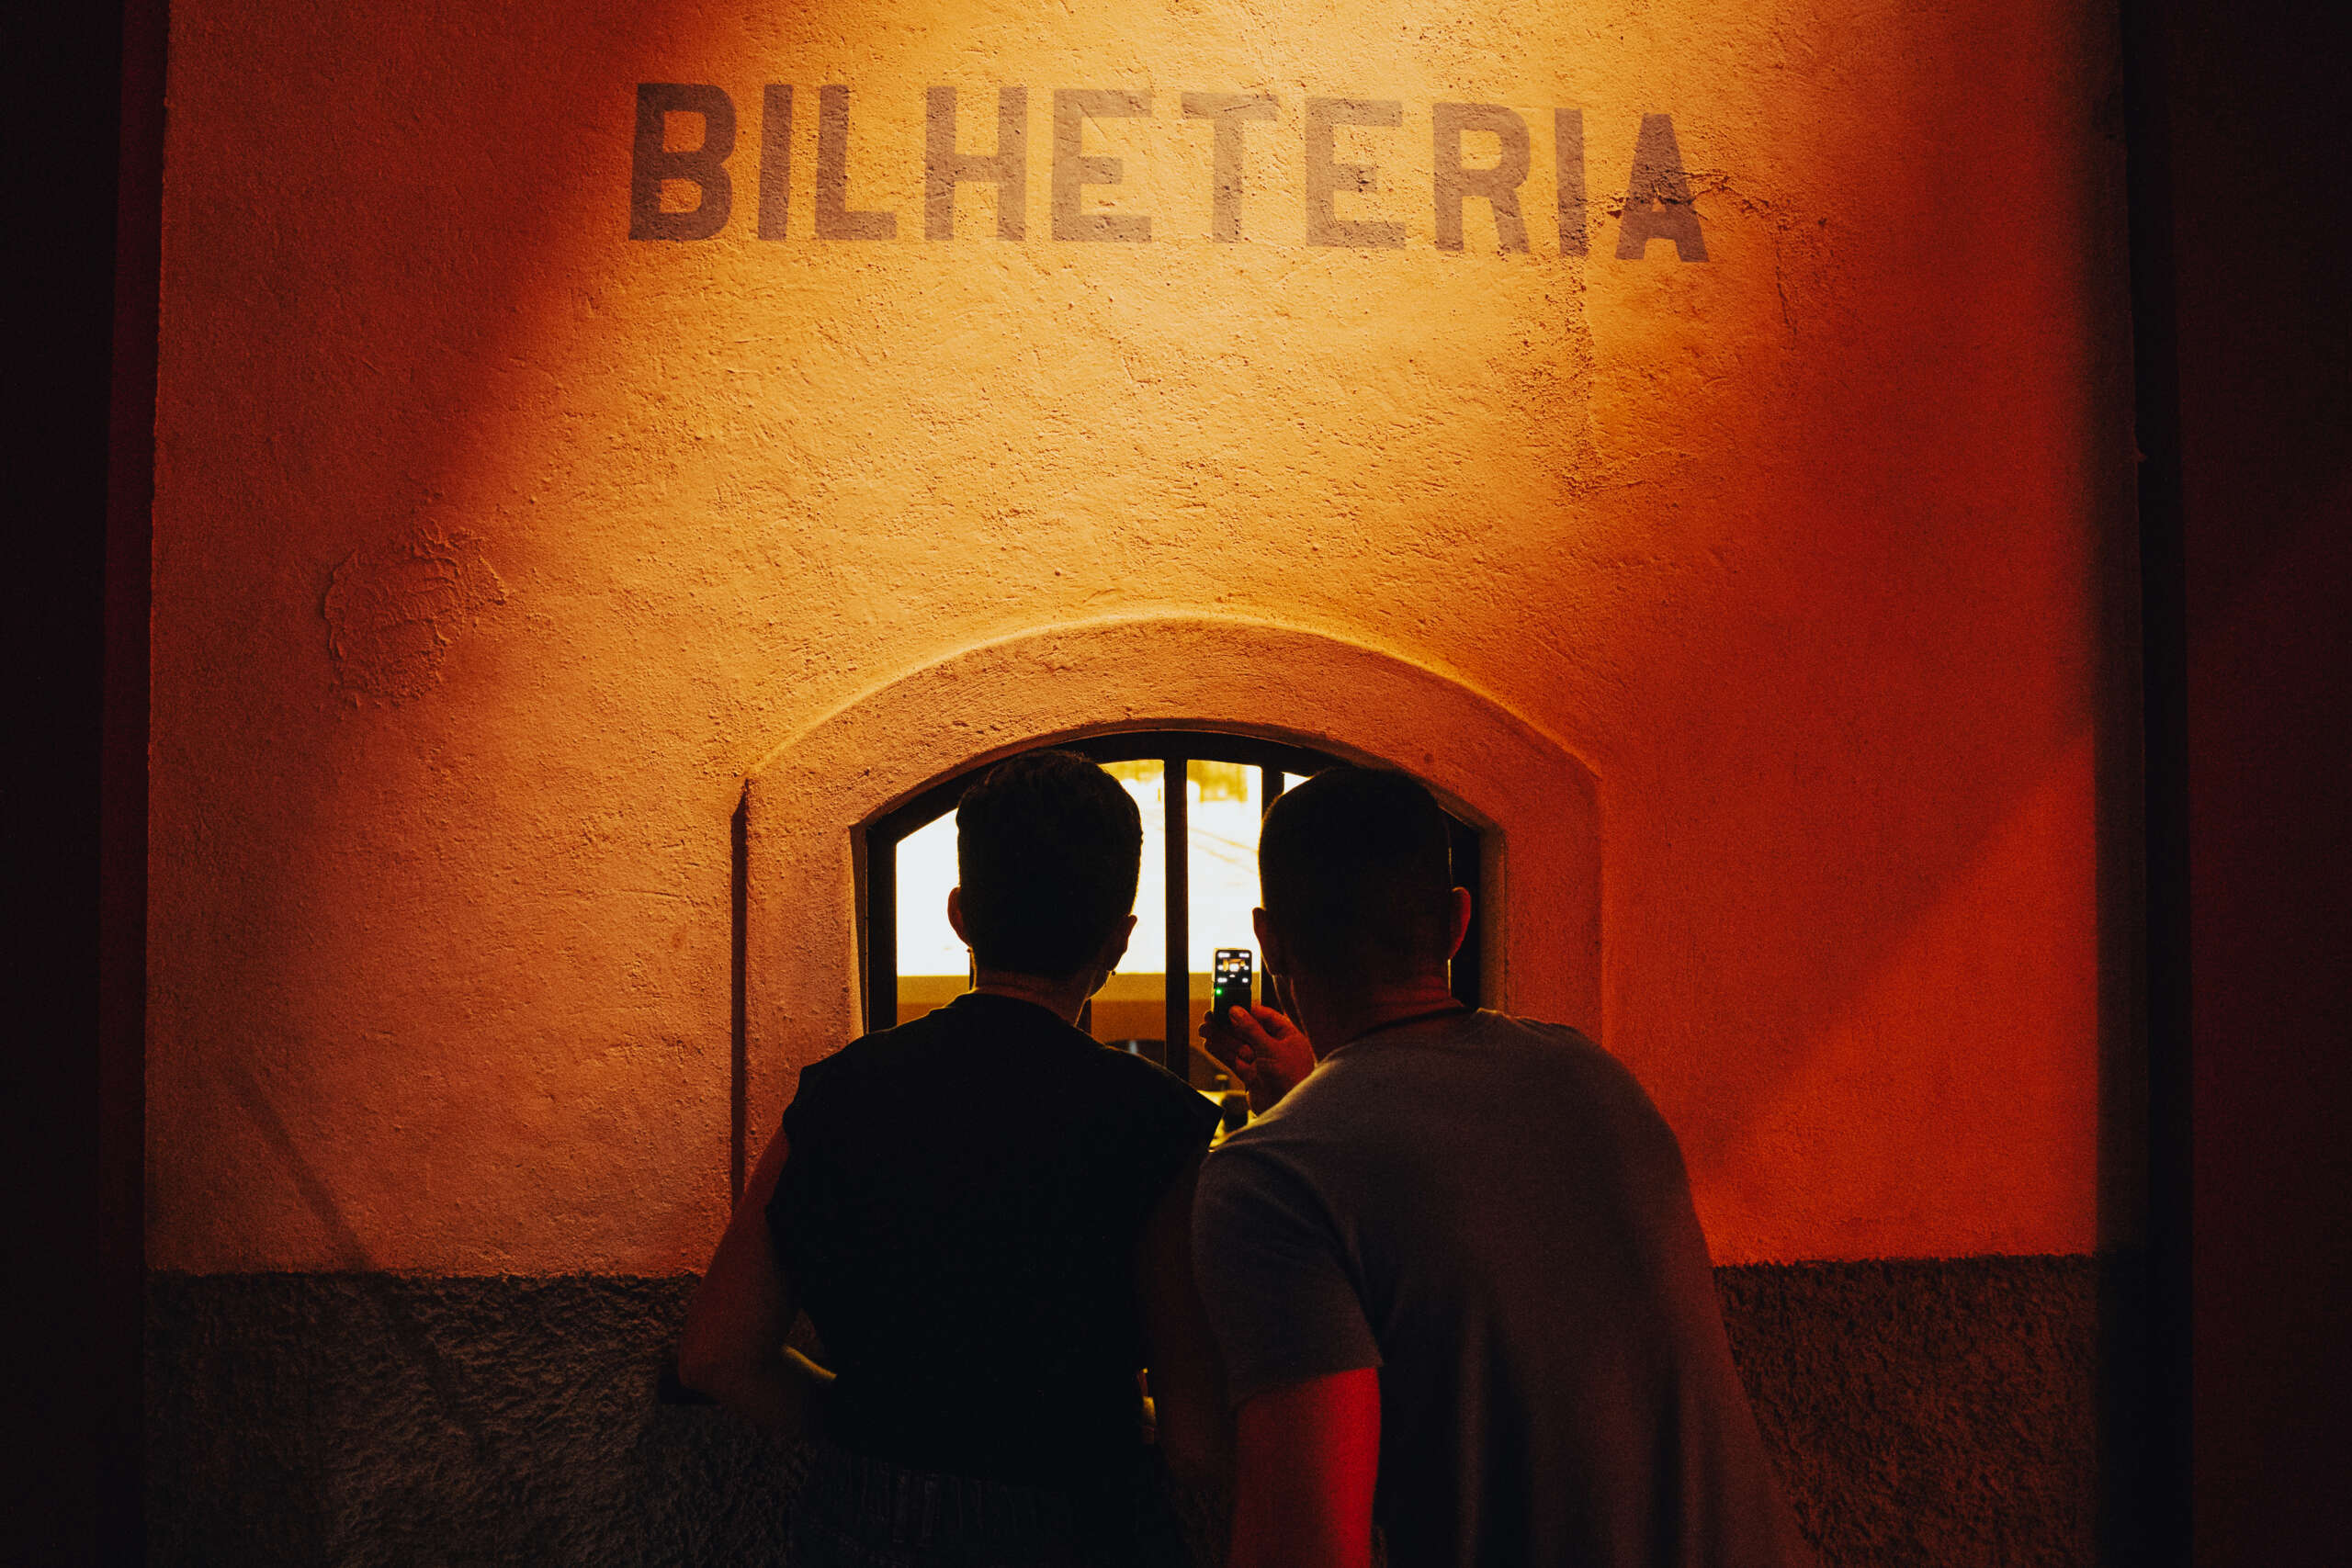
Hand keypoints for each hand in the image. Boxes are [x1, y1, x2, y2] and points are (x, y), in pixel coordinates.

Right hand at [1200, 1002, 1315, 1113]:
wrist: (1289, 1110)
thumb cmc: (1291, 1078)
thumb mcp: (1271, 1048)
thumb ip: (1251, 1029)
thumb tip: (1236, 1011)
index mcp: (1288, 1037)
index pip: (1266, 1017)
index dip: (1247, 1010)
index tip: (1230, 1005)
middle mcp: (1275, 1048)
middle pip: (1248, 1031)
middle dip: (1229, 1024)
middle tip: (1211, 1016)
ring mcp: (1262, 1062)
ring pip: (1238, 1045)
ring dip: (1221, 1037)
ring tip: (1204, 1028)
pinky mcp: (1251, 1076)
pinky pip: (1234, 1060)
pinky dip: (1221, 1052)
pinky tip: (1209, 1043)